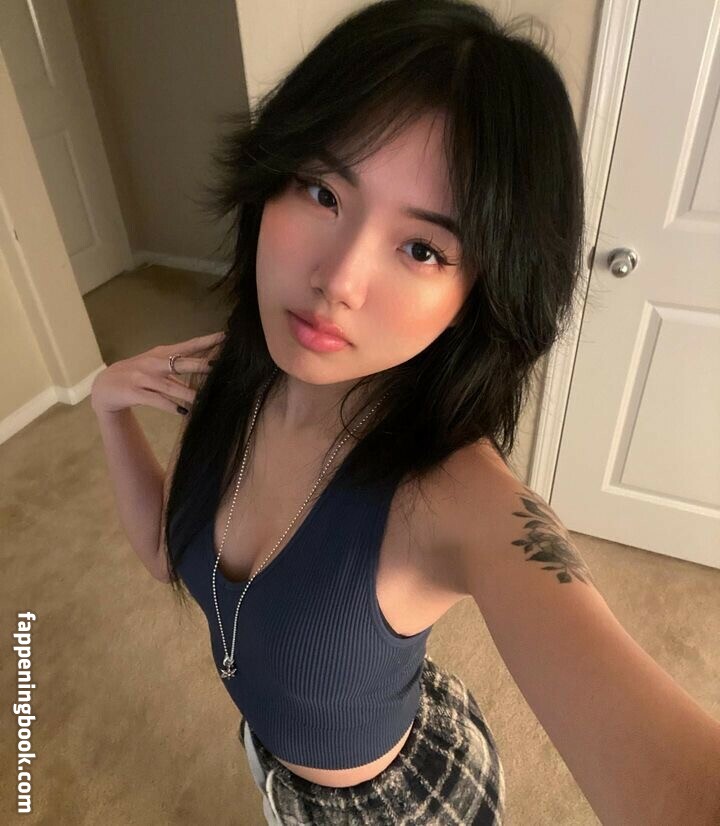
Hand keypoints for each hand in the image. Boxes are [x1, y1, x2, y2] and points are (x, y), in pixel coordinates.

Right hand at [90, 331, 225, 415]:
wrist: (104, 386)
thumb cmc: (137, 375)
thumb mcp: (158, 366)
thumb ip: (180, 366)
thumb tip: (208, 365)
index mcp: (161, 353)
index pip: (188, 346)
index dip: (206, 342)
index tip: (224, 337)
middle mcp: (153, 363)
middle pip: (180, 363)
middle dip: (199, 364)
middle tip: (217, 366)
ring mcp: (142, 377)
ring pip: (169, 386)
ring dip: (187, 393)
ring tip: (203, 399)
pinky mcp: (133, 392)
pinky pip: (155, 400)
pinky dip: (170, 406)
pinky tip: (183, 412)